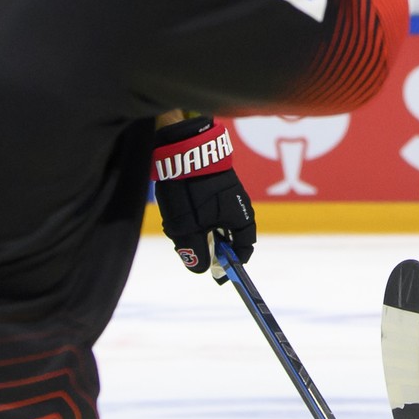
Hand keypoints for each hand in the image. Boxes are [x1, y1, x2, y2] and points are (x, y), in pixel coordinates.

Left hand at [151, 116, 255, 276]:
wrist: (182, 147)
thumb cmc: (189, 191)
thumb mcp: (188, 229)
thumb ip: (196, 252)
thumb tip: (201, 268)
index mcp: (240, 218)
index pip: (244, 248)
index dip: (231, 263)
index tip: (216, 272)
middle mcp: (238, 205)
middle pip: (225, 237)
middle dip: (205, 244)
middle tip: (185, 244)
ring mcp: (225, 193)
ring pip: (211, 222)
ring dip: (194, 228)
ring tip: (175, 224)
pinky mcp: (212, 184)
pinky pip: (204, 208)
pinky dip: (190, 214)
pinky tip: (175, 209)